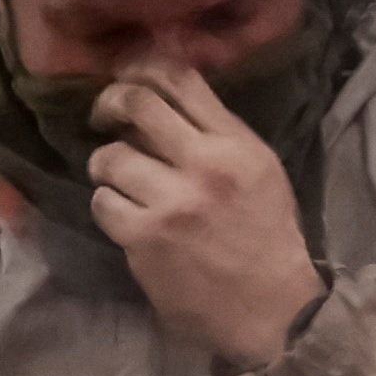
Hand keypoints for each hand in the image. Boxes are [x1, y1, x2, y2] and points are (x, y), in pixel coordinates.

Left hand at [86, 64, 322, 368]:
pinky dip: (110, 209)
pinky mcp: (146, 237)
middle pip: (136, 103)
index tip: (124, 75)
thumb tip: (158, 102)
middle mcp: (205, 164)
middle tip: (102, 117)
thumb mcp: (257, 171)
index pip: (181, 78)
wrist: (273, 309)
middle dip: (108, 104)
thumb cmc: (266, 238)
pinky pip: (103, 203)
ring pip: (109, 157)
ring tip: (121, 184)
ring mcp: (173, 201)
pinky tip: (128, 221)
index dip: (141, 66)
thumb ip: (216, 135)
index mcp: (237, 144)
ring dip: (108, 170)